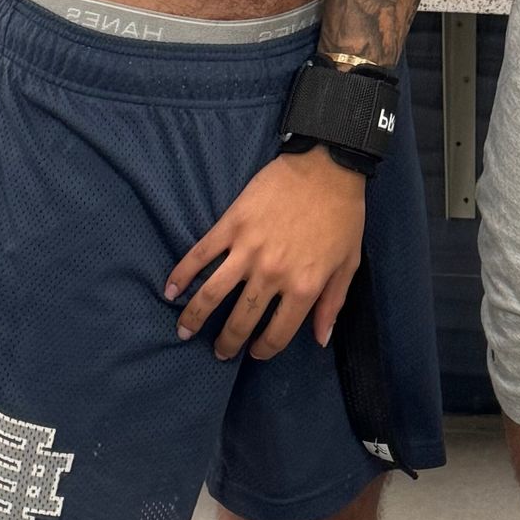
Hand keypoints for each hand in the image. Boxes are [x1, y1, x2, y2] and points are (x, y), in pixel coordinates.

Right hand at [165, 148, 364, 360]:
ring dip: (195, 317)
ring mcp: (248, 249)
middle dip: (228, 342)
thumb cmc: (342, 215)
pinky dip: (182, 273)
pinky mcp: (232, 224)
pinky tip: (171, 290)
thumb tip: (320, 340)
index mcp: (303, 287)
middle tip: (220, 351)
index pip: (278, 333)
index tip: (256, 352)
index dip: (265, 349)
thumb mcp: (348, 263)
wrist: (327, 167)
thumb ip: (333, 304)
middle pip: (241, 320)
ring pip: (213, 293)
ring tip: (185, 331)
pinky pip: (201, 254)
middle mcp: (272, 275)